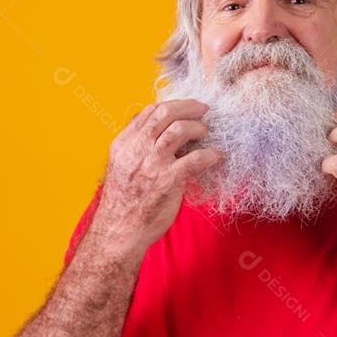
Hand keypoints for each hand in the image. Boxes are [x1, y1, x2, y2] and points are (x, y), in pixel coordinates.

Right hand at [91, 99, 222, 255]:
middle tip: (203, 109)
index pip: (148, 112)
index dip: (171, 105)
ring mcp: (152, 164)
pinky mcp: (168, 181)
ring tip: (206, 132)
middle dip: (188, 106)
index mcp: (123, 144)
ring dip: (198, 127)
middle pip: (164, 113)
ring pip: (179, 129)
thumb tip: (157, 132)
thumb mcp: (120, 167)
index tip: (186, 107)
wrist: (120, 231)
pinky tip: (216, 156)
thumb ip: (135, 148)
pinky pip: (196, 159)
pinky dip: (210, 154)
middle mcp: (136, 150)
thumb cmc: (123, 202)